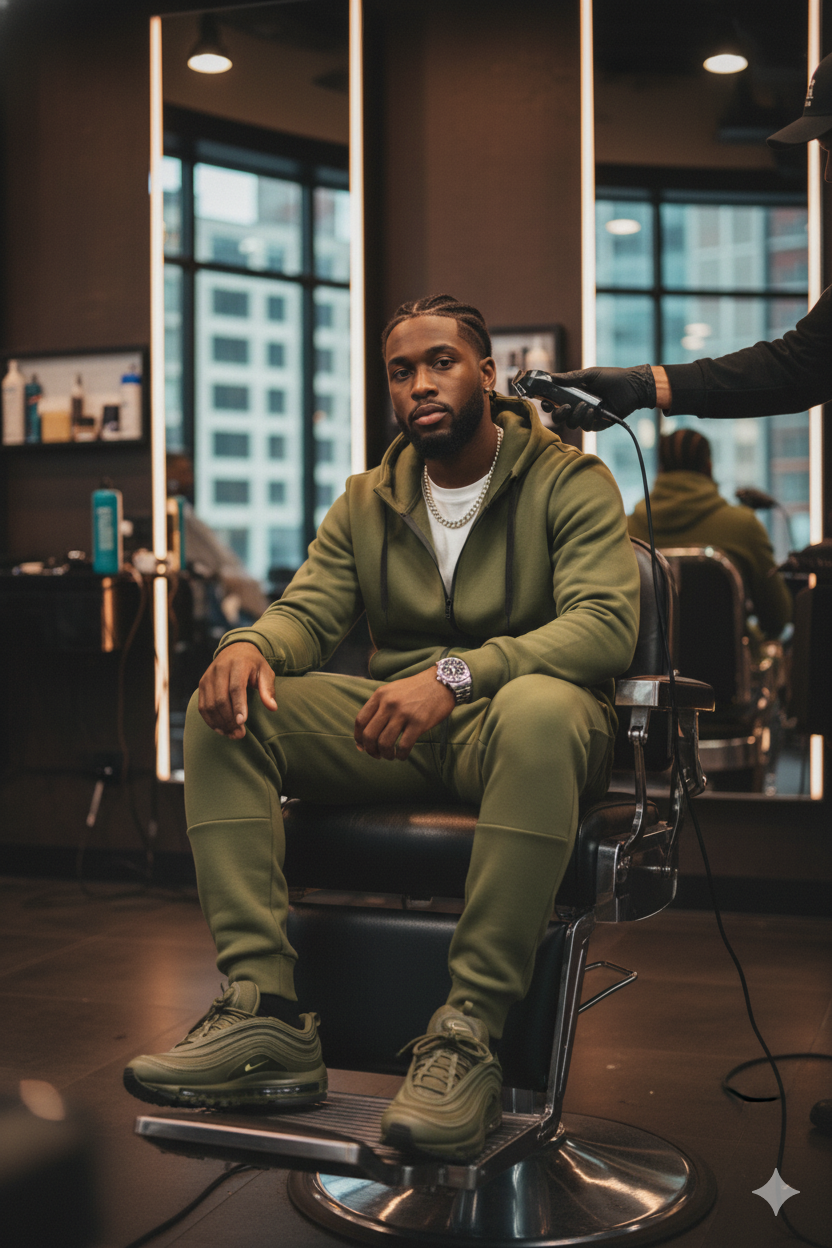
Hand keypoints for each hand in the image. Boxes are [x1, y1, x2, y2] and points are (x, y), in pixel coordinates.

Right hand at [198, 642, 276, 738]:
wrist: (235, 650)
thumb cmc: (254, 664)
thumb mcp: (265, 672)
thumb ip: (268, 689)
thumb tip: (272, 707)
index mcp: (238, 664)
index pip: (235, 687)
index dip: (238, 706)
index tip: (242, 722)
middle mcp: (219, 669)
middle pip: (220, 699)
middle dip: (229, 720)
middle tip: (240, 735)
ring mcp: (208, 677)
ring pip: (210, 705)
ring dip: (220, 723)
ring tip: (232, 735)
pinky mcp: (202, 684)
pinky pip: (203, 706)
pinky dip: (210, 720)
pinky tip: (221, 729)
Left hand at [354, 667, 455, 760]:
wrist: (443, 682)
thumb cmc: (417, 689)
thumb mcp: (393, 690)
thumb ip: (380, 707)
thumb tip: (368, 734)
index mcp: (380, 695)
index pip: (360, 720)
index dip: (359, 737)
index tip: (362, 746)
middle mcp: (389, 704)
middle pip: (369, 735)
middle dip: (370, 750)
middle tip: (376, 755)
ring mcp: (404, 713)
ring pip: (384, 743)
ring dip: (385, 754)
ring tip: (390, 756)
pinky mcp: (419, 723)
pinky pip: (404, 746)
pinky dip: (401, 755)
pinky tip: (402, 755)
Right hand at [543, 365, 657, 430]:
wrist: (633, 386)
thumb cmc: (612, 377)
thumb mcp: (590, 375)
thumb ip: (570, 377)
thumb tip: (551, 377)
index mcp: (573, 394)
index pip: (554, 401)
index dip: (546, 403)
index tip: (544, 401)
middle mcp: (577, 406)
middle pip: (559, 416)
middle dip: (558, 414)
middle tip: (563, 407)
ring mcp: (587, 417)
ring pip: (571, 424)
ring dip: (575, 415)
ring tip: (585, 405)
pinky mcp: (597, 424)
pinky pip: (585, 427)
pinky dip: (586, 419)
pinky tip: (593, 411)